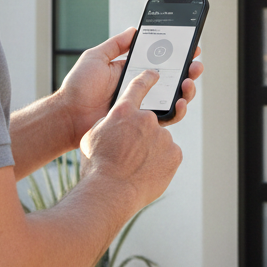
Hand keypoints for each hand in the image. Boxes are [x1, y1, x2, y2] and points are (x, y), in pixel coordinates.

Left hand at [59, 28, 203, 142]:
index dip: (177, 54)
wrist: (69, 115)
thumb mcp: (96, 57)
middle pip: (173, 78)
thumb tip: (135, 29)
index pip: (160, 61)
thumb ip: (116, 44)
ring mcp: (143, 105)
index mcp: (132, 72)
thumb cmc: (78, 86)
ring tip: (189, 80)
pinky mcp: (143, 122)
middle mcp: (141, 88)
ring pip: (174, 97)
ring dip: (187, 88)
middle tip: (196, 63)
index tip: (190, 45)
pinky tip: (181, 101)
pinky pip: (167, 117)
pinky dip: (178, 109)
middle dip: (189, 70)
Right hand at [80, 70, 182, 207]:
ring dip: (151, 151)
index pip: (138, 86)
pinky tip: (147, 173)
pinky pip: (169, 154)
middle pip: (149, 122)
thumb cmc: (97, 165)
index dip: (147, 79)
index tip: (155, 74)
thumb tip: (115, 122)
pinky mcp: (175, 153)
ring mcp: (163, 136)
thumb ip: (108, 124)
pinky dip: (161, 162)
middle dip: (142, 135)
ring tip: (135, 168)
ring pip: (160, 141)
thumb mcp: (92, 137)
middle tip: (132, 151)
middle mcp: (146, 119)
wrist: (111, 192)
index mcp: (124, 111)